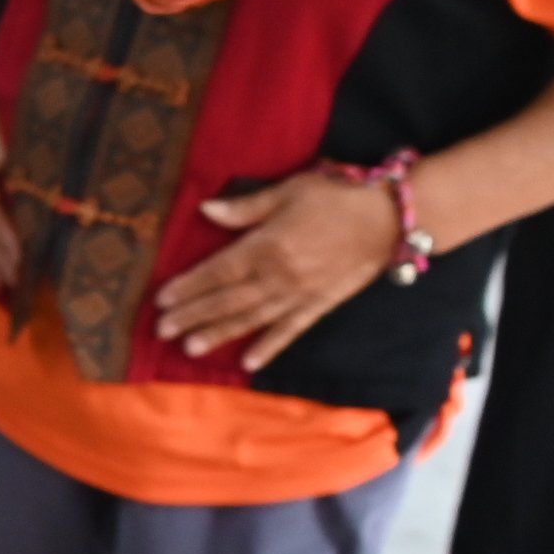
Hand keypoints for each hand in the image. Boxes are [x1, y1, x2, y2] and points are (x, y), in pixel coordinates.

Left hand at [149, 171, 401, 370]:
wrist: (392, 217)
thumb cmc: (337, 195)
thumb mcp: (288, 191)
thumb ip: (245, 208)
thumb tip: (205, 210)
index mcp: (267, 245)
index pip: (218, 271)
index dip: (188, 286)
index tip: (161, 300)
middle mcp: (280, 275)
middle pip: (228, 299)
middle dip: (193, 314)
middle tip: (161, 330)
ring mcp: (300, 294)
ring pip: (252, 318)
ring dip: (220, 333)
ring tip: (190, 348)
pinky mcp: (321, 304)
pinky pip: (290, 329)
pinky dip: (270, 346)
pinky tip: (250, 362)